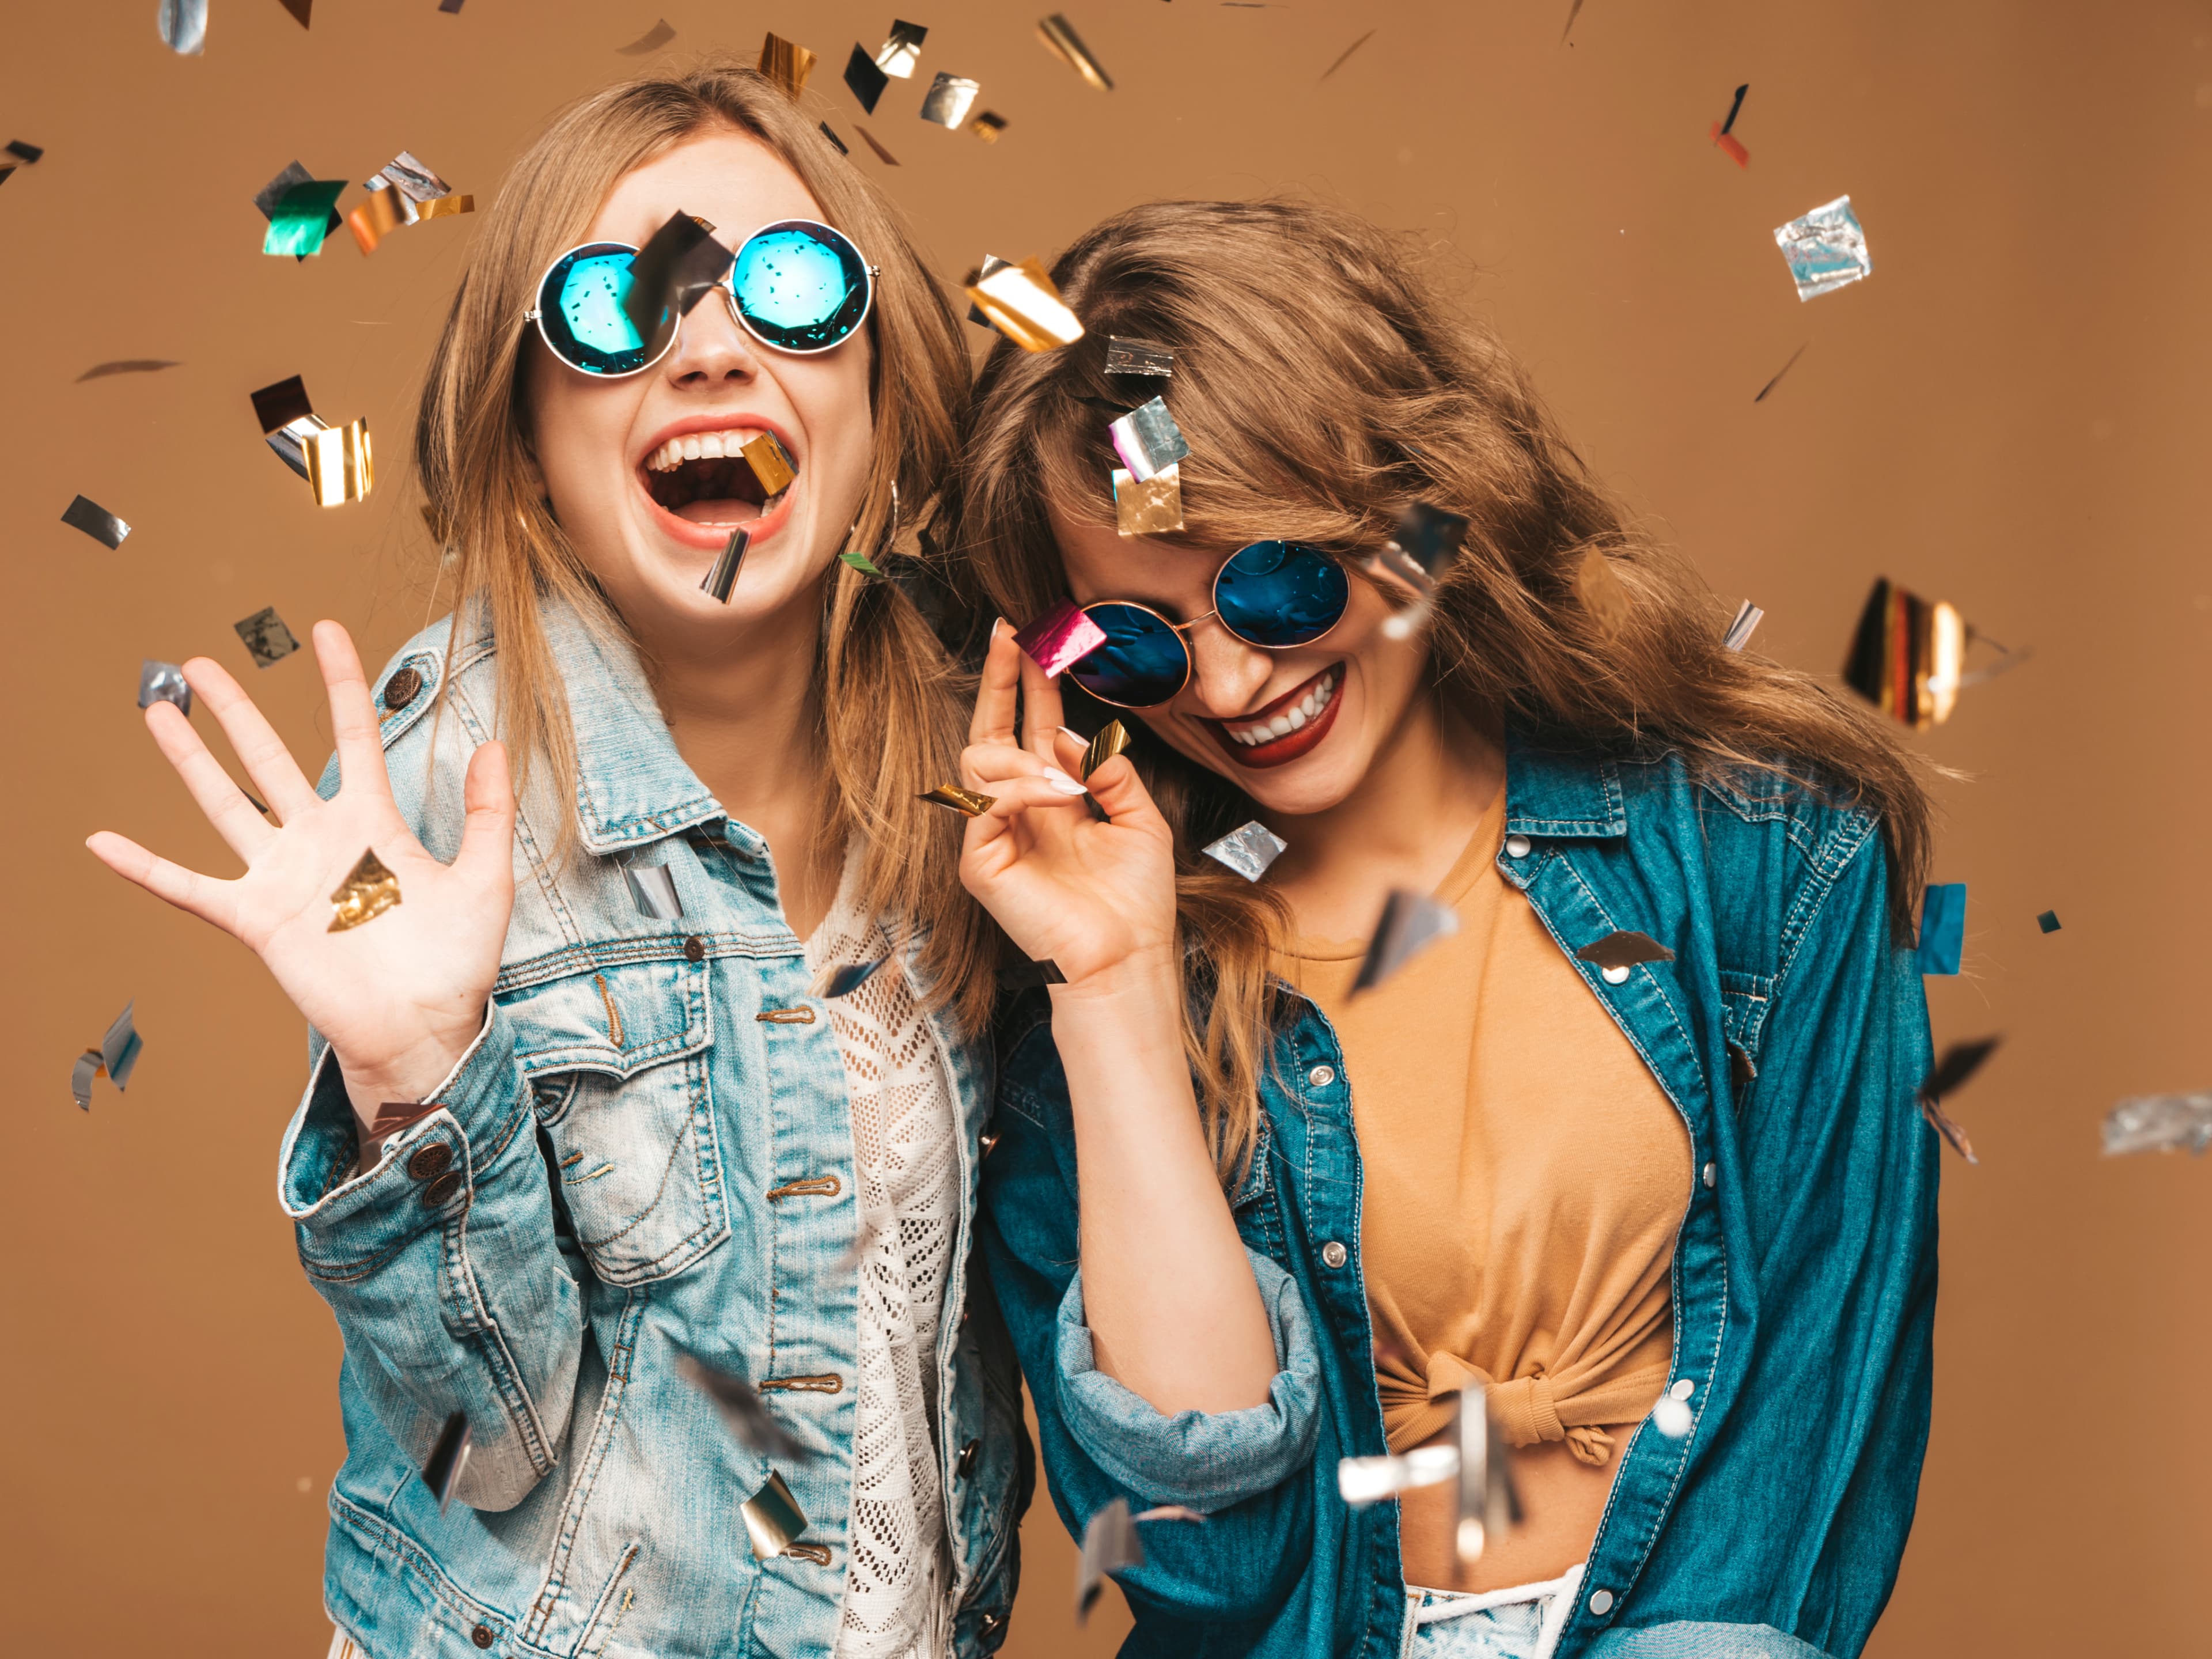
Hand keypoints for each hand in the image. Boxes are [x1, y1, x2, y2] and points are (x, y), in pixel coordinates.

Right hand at [86, 622, 514, 1131]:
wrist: (426, 1028)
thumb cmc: (457, 961)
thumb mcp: (486, 878)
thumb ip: (487, 812)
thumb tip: (495, 744)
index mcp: (374, 824)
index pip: (353, 735)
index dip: (340, 682)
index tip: (325, 631)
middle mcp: (321, 841)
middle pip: (270, 758)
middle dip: (238, 711)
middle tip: (202, 663)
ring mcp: (284, 877)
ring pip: (226, 804)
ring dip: (190, 761)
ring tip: (159, 712)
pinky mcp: (257, 919)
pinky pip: (190, 888)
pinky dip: (146, 867)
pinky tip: (103, 843)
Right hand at [957, 622, 1178, 985]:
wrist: (1128, 958)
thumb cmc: (1135, 901)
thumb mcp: (1140, 817)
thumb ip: (1109, 769)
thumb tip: (1068, 732)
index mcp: (1053, 798)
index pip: (1032, 727)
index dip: (1031, 682)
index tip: (1034, 635)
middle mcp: (1018, 810)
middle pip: (992, 729)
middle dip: (1001, 678)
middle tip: (1012, 633)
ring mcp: (994, 835)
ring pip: (978, 759)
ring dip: (1024, 753)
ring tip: (1067, 780)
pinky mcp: (981, 863)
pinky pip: (984, 802)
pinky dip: (1022, 789)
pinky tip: (1057, 796)